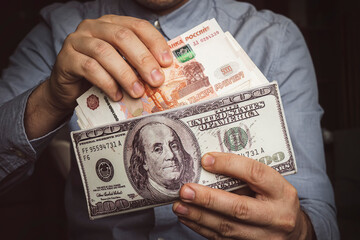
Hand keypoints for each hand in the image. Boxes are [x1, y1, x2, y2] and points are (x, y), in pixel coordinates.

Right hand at [25, 15, 171, 138]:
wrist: (69, 91)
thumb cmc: (99, 76)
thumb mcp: (122, 66)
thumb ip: (137, 63)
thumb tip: (163, 73)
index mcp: (112, 24)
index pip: (138, 26)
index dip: (155, 43)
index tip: (167, 62)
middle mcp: (93, 27)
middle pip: (122, 36)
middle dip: (143, 59)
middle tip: (156, 80)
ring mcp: (77, 40)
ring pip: (105, 52)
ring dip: (125, 74)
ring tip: (137, 92)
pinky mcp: (66, 58)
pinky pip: (89, 68)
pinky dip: (106, 82)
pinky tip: (116, 95)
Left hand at [172, 152, 315, 239]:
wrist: (292, 231)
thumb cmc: (274, 199)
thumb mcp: (269, 183)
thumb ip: (245, 175)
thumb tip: (208, 164)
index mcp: (281, 192)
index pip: (255, 174)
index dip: (229, 165)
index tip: (205, 159)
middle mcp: (276, 216)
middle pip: (239, 208)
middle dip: (208, 199)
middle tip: (185, 190)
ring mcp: (264, 237)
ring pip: (227, 228)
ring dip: (199, 216)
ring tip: (179, 205)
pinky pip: (222, 239)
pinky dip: (201, 227)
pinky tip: (188, 217)